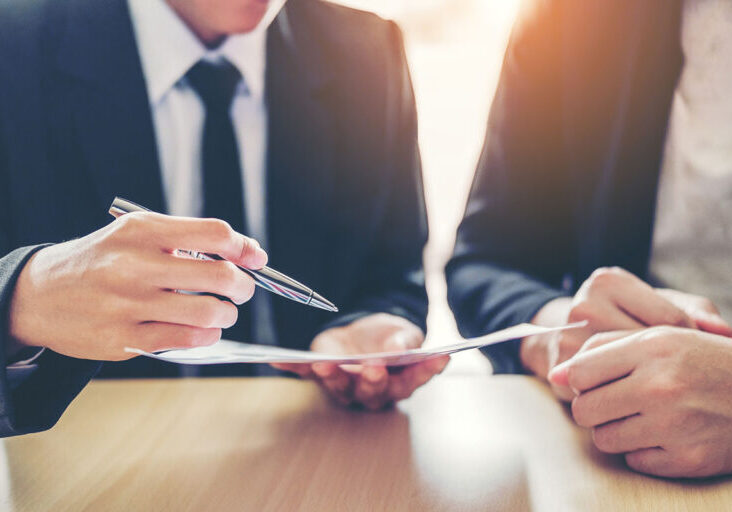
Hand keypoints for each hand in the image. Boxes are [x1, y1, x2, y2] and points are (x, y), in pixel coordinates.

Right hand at [9, 212, 266, 360]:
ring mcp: (128, 304)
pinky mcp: (124, 339)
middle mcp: (135, 265)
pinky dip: (207, 335)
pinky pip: (187, 339)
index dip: (244, 247)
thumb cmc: (102, 260)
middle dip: (244, 286)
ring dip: (227, 314)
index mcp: (143, 231)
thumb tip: (250, 252)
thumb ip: (190, 239)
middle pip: (220, 275)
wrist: (40, 294)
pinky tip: (204, 329)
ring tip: (222, 311)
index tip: (254, 258)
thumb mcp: (138, 234)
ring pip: (208, 312)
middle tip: (242, 290)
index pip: (214, 233)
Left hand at [272, 313, 448, 409]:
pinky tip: (277, 360)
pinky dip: (291, 367)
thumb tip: (400, 346)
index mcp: (399, 380)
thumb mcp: (401, 332)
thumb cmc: (388, 338)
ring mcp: (346, 384)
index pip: (415, 379)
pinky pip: (305, 373)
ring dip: (334, 378)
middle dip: (374, 380)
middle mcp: (373, 389)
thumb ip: (404, 341)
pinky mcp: (323, 374)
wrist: (363, 333)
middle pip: (375, 391)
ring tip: (328, 366)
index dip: (426, 371)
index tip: (439, 358)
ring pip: (341, 387)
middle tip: (374, 367)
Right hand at [521, 267, 729, 399]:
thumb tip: (725, 333)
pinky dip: (624, 401)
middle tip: (679, 378)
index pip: (669, 320)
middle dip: (668, 367)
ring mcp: (567, 339)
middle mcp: (584, 306)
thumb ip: (694, 312)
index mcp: (608, 282)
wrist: (562, 337)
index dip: (688, 344)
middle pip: (647, 349)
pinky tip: (636, 400)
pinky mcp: (559, 372)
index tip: (689, 356)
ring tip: (660, 390)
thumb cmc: (622, 319)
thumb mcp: (654, 304)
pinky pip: (604, 395)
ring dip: (646, 387)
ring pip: (626, 375)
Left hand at [549, 327, 731, 477]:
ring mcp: (674, 426)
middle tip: (613, 401)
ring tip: (639, 415)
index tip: (593, 380)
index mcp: (652, 349)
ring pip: (603, 439)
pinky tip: (663, 433)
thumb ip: (603, 348)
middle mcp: (662, 387)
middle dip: (591, 406)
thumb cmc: (700, 360)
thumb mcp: (658, 337)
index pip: (579, 372)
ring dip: (614, 429)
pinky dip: (643, 451)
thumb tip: (556, 373)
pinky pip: (634, 461)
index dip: (579, 378)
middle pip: (584, 409)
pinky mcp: (687, 459)